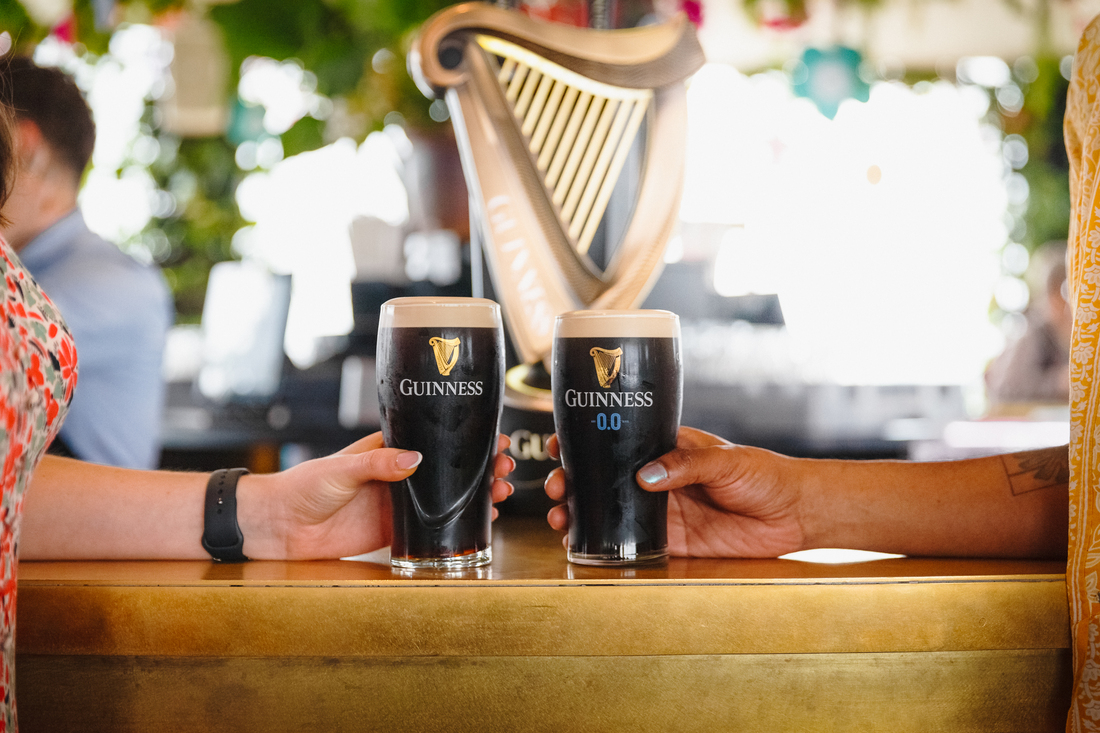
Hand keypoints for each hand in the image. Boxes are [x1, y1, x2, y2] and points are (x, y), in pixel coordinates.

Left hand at [242, 432, 514, 559]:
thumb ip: (378, 464)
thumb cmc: (303, 486)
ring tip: (501, 490)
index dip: (463, 438)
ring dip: (474, 493)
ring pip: (446, 498)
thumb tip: (415, 459)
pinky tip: (480, 521)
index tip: (492, 436)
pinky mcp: (392, 531)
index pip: (433, 440)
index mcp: (386, 451)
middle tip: (504, 465)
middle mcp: (396, 476)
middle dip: (478, 466)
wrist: (280, 526)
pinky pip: (431, 529)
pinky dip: (457, 525)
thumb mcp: (341, 468)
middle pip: (447, 469)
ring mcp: (397, 504)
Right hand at [544, 427, 805, 557]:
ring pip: (608, 510)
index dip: (585, 441)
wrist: (793, 513)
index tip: (560, 444)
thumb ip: (686, 465)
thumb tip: (646, 476)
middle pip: (602, 478)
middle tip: (556, 486)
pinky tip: (581, 543)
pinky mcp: (671, 541)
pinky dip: (604, 542)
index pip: (618, 441)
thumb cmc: (764, 474)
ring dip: (579, 512)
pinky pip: (630, 542)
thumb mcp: (725, 460)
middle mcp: (656, 478)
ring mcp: (661, 510)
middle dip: (572, 480)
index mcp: (666, 449)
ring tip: (559, 517)